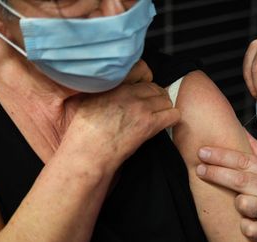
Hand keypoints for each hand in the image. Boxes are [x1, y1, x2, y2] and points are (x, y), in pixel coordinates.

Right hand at [58, 62, 179, 172]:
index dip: (145, 83)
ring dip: (163, 108)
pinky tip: (163, 125)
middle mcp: (127, 92)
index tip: (144, 91)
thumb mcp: (86, 102)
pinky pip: (173, 115)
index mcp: (112, 85)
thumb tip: (113, 91)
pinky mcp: (149, 123)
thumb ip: (103, 91)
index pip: (140, 71)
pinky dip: (171, 119)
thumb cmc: (83, 135)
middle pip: (155, 87)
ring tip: (157, 118)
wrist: (87, 155)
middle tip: (153, 108)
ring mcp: (140, 107)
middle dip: (156, 98)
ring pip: (166, 100)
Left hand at [196, 134, 256, 241]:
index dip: (222, 156)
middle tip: (199, 167)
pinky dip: (245, 223)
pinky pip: (248, 228)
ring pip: (242, 204)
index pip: (246, 161)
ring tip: (243, 200)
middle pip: (240, 180)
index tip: (204, 152)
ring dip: (236, 201)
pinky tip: (252, 219)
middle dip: (215, 172)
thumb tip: (242, 132)